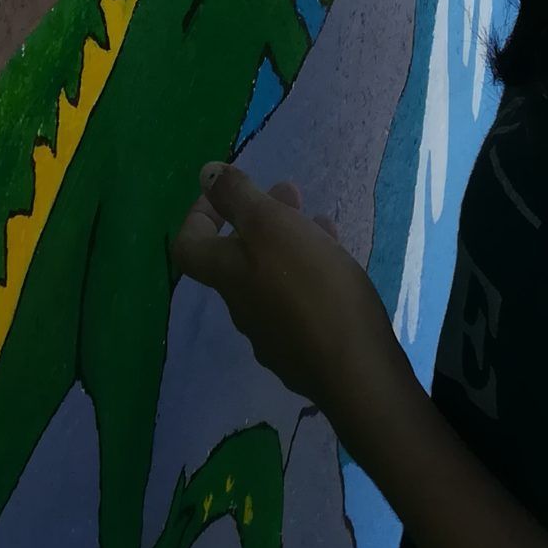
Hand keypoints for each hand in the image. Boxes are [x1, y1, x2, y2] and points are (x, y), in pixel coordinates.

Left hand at [171, 162, 396, 414]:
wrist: (357, 373)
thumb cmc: (312, 288)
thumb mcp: (271, 226)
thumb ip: (237, 197)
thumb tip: (205, 174)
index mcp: (228, 278)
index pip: (189, 246)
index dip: (199, 214)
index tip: (227, 191)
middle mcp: (243, 309)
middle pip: (237, 258)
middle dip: (259, 218)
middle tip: (291, 192)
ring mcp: (275, 336)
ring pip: (272, 275)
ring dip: (290, 241)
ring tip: (322, 222)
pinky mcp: (307, 351)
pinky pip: (299, 300)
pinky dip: (311, 271)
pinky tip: (339, 263)